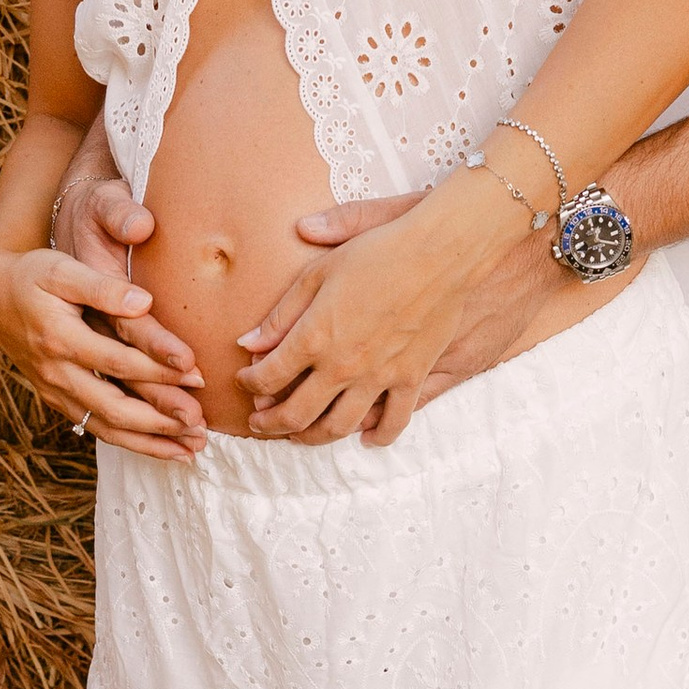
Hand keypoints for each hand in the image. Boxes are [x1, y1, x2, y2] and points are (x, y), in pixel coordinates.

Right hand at [0, 234, 204, 460]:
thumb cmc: (32, 276)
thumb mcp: (61, 269)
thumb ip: (103, 287)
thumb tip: (144, 302)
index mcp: (59, 339)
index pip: (118, 361)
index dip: (158, 370)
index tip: (196, 374)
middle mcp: (56, 374)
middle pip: (114, 407)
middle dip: (160, 420)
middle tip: (201, 426)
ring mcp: (56, 392)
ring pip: (106, 428)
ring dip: (150, 443)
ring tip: (192, 450)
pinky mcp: (59, 401)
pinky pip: (97, 428)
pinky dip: (132, 442)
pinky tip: (164, 448)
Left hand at [242, 196, 572, 432]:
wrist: (441, 252)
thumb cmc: (378, 251)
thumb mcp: (319, 272)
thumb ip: (282, 312)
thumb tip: (249, 343)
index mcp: (314, 336)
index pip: (267, 376)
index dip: (250, 384)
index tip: (246, 381)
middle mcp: (342, 366)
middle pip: (295, 413)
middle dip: (269, 423)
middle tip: (259, 424)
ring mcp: (379, 378)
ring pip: (337, 426)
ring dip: (311, 437)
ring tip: (299, 435)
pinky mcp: (412, 379)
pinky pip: (394, 421)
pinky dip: (377, 435)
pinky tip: (365, 437)